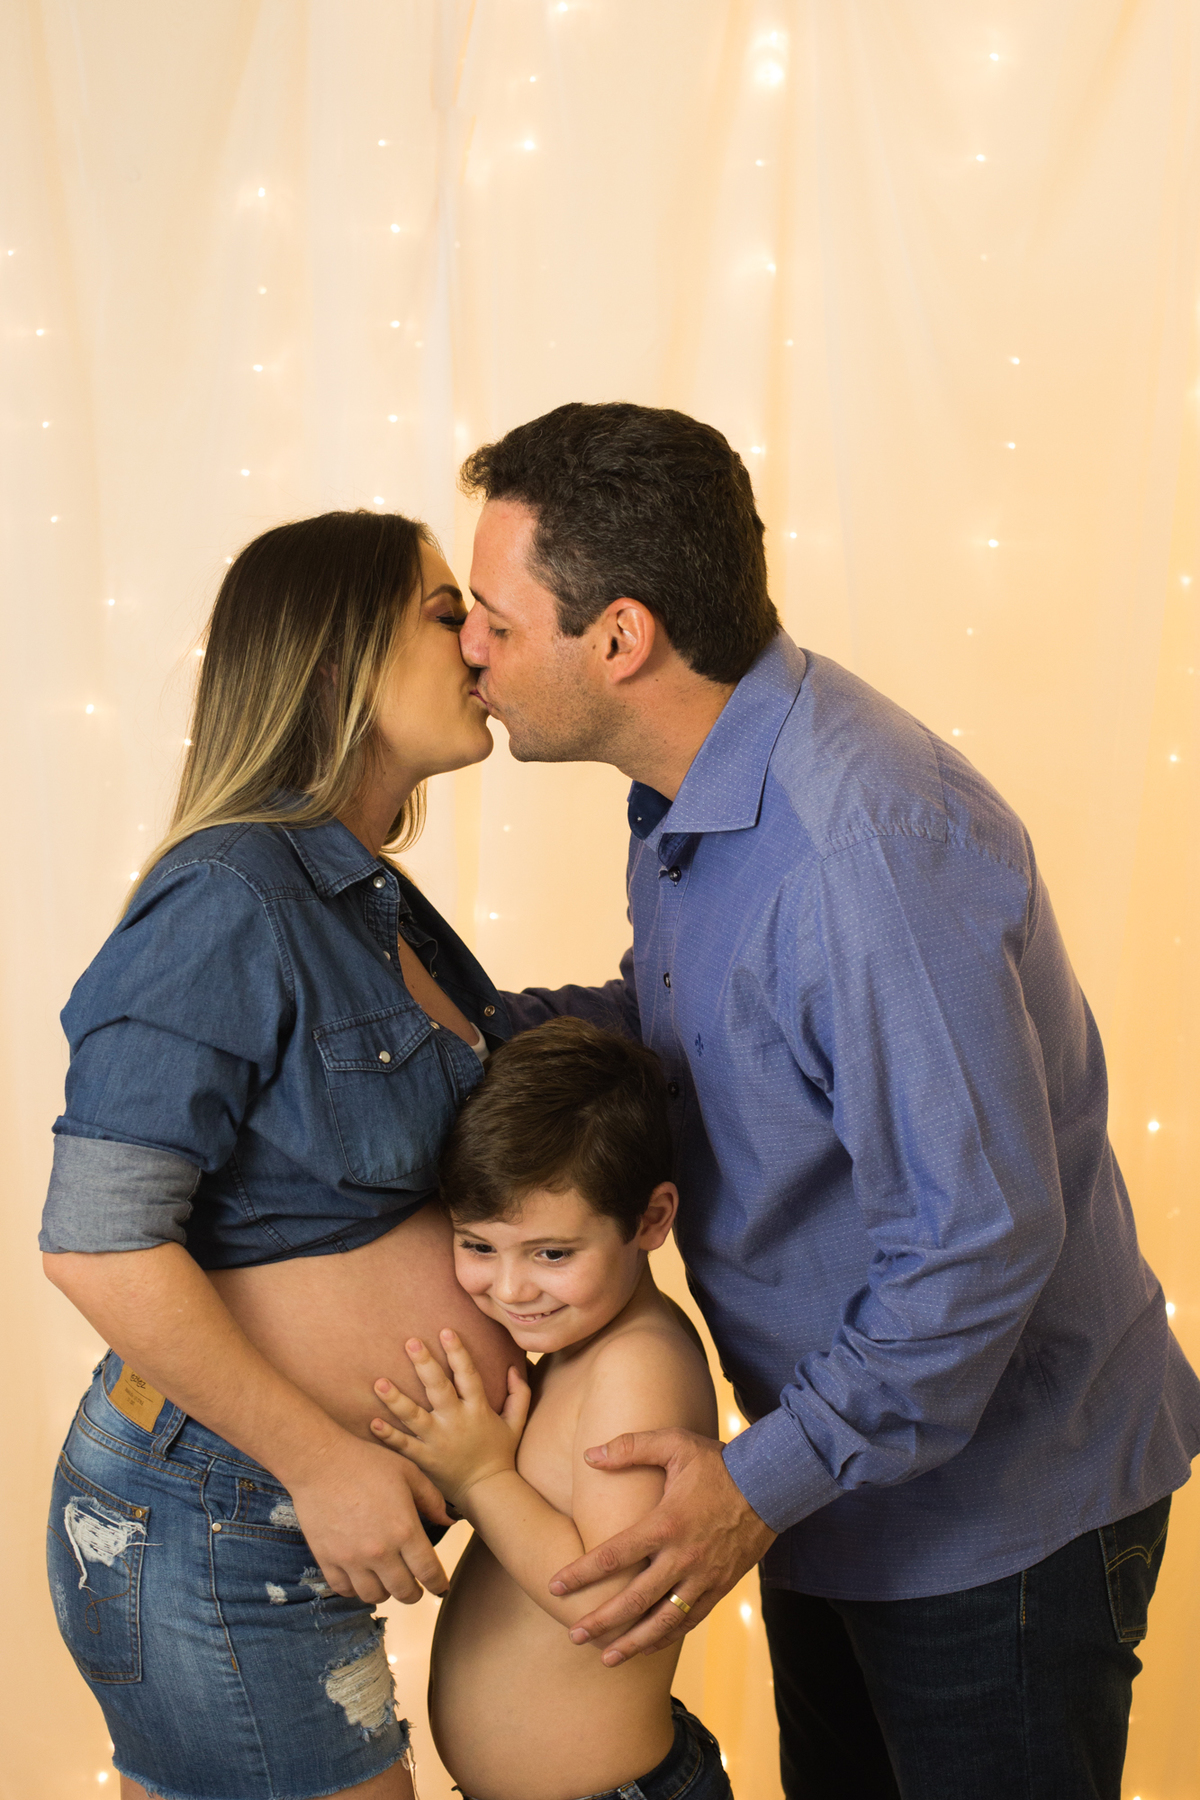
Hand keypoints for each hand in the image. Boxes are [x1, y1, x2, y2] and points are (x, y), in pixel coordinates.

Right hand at [286, 1431, 452, 1606]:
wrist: (320, 1461)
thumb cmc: (367, 1462)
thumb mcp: (408, 1472)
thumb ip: (432, 1499)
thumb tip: (448, 1521)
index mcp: (405, 1530)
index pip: (429, 1572)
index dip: (438, 1584)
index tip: (440, 1586)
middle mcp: (380, 1551)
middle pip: (404, 1592)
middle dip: (414, 1593)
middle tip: (415, 1588)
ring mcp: (352, 1559)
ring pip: (374, 1596)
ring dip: (385, 1592)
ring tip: (387, 1581)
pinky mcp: (327, 1560)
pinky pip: (345, 1590)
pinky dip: (355, 1589)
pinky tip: (361, 1576)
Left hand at [371, 1330, 530, 1508]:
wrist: (488, 1492)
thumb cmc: (501, 1454)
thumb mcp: (516, 1423)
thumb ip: (519, 1394)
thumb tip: (514, 1366)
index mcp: (478, 1410)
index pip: (468, 1375)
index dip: (458, 1353)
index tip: (446, 1331)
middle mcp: (456, 1422)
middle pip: (438, 1389)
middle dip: (425, 1364)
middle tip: (410, 1342)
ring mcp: (438, 1441)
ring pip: (415, 1417)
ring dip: (396, 1399)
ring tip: (379, 1382)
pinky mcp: (425, 1459)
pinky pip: (404, 1446)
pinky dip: (388, 1435)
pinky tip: (373, 1422)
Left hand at [548, 1429, 775, 1664]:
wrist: (772, 1486)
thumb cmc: (718, 1462)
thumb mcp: (675, 1444)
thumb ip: (631, 1446)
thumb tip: (590, 1455)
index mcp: (666, 1523)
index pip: (614, 1555)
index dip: (582, 1572)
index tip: (555, 1585)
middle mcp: (683, 1557)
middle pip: (634, 1599)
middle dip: (601, 1620)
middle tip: (573, 1633)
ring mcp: (703, 1576)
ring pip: (663, 1620)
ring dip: (632, 1642)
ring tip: (605, 1657)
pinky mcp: (720, 1587)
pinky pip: (689, 1621)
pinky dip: (666, 1637)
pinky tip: (646, 1647)